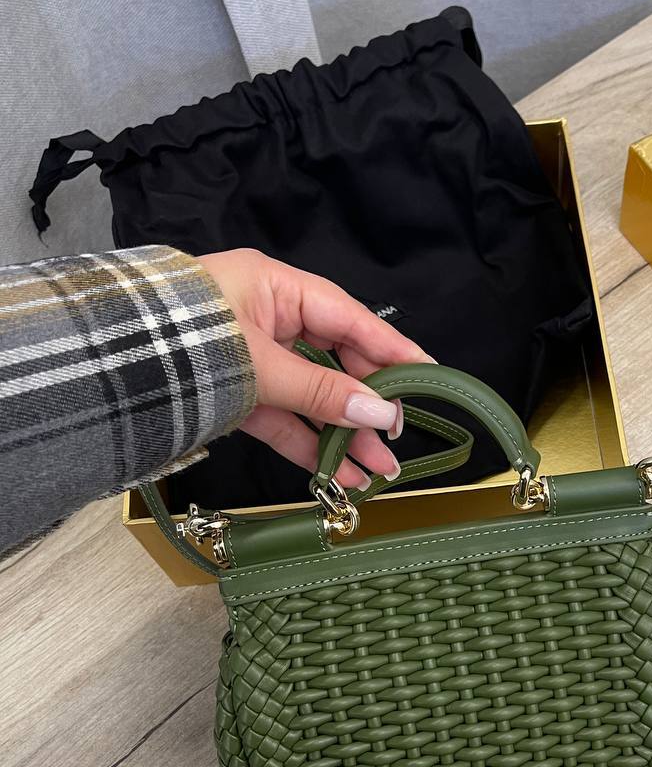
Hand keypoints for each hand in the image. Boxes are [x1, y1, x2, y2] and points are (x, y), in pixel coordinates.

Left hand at [200, 248, 432, 488]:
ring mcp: (253, 361)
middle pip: (336, 362)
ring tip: (378, 475)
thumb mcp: (260, 365)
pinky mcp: (236, 397)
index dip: (393, 349)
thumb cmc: (183, 343)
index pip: (351, 319)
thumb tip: (380, 414)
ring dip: (343, 436)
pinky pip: (283, 421)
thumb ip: (321, 392)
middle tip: (398, 440)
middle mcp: (270, 320)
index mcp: (278, 288)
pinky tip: (337, 477)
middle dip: (368, 406)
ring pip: (312, 399)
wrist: (104, 369)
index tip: (431, 376)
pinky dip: (308, 447)